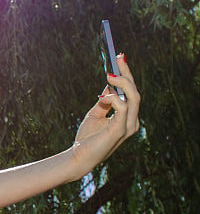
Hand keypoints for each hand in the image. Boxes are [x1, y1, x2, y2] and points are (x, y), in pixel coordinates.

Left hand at [70, 54, 139, 177]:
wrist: (78, 156)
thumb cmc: (86, 137)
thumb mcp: (95, 113)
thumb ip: (105, 100)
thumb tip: (110, 83)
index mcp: (127, 117)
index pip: (131, 92)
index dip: (127, 74)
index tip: (120, 57)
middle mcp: (132, 121)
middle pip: (135, 92)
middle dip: (127, 73)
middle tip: (118, 57)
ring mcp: (128, 127)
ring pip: (134, 98)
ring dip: (122, 83)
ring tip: (109, 74)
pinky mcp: (120, 131)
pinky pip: (123, 108)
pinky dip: (114, 98)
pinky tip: (103, 96)